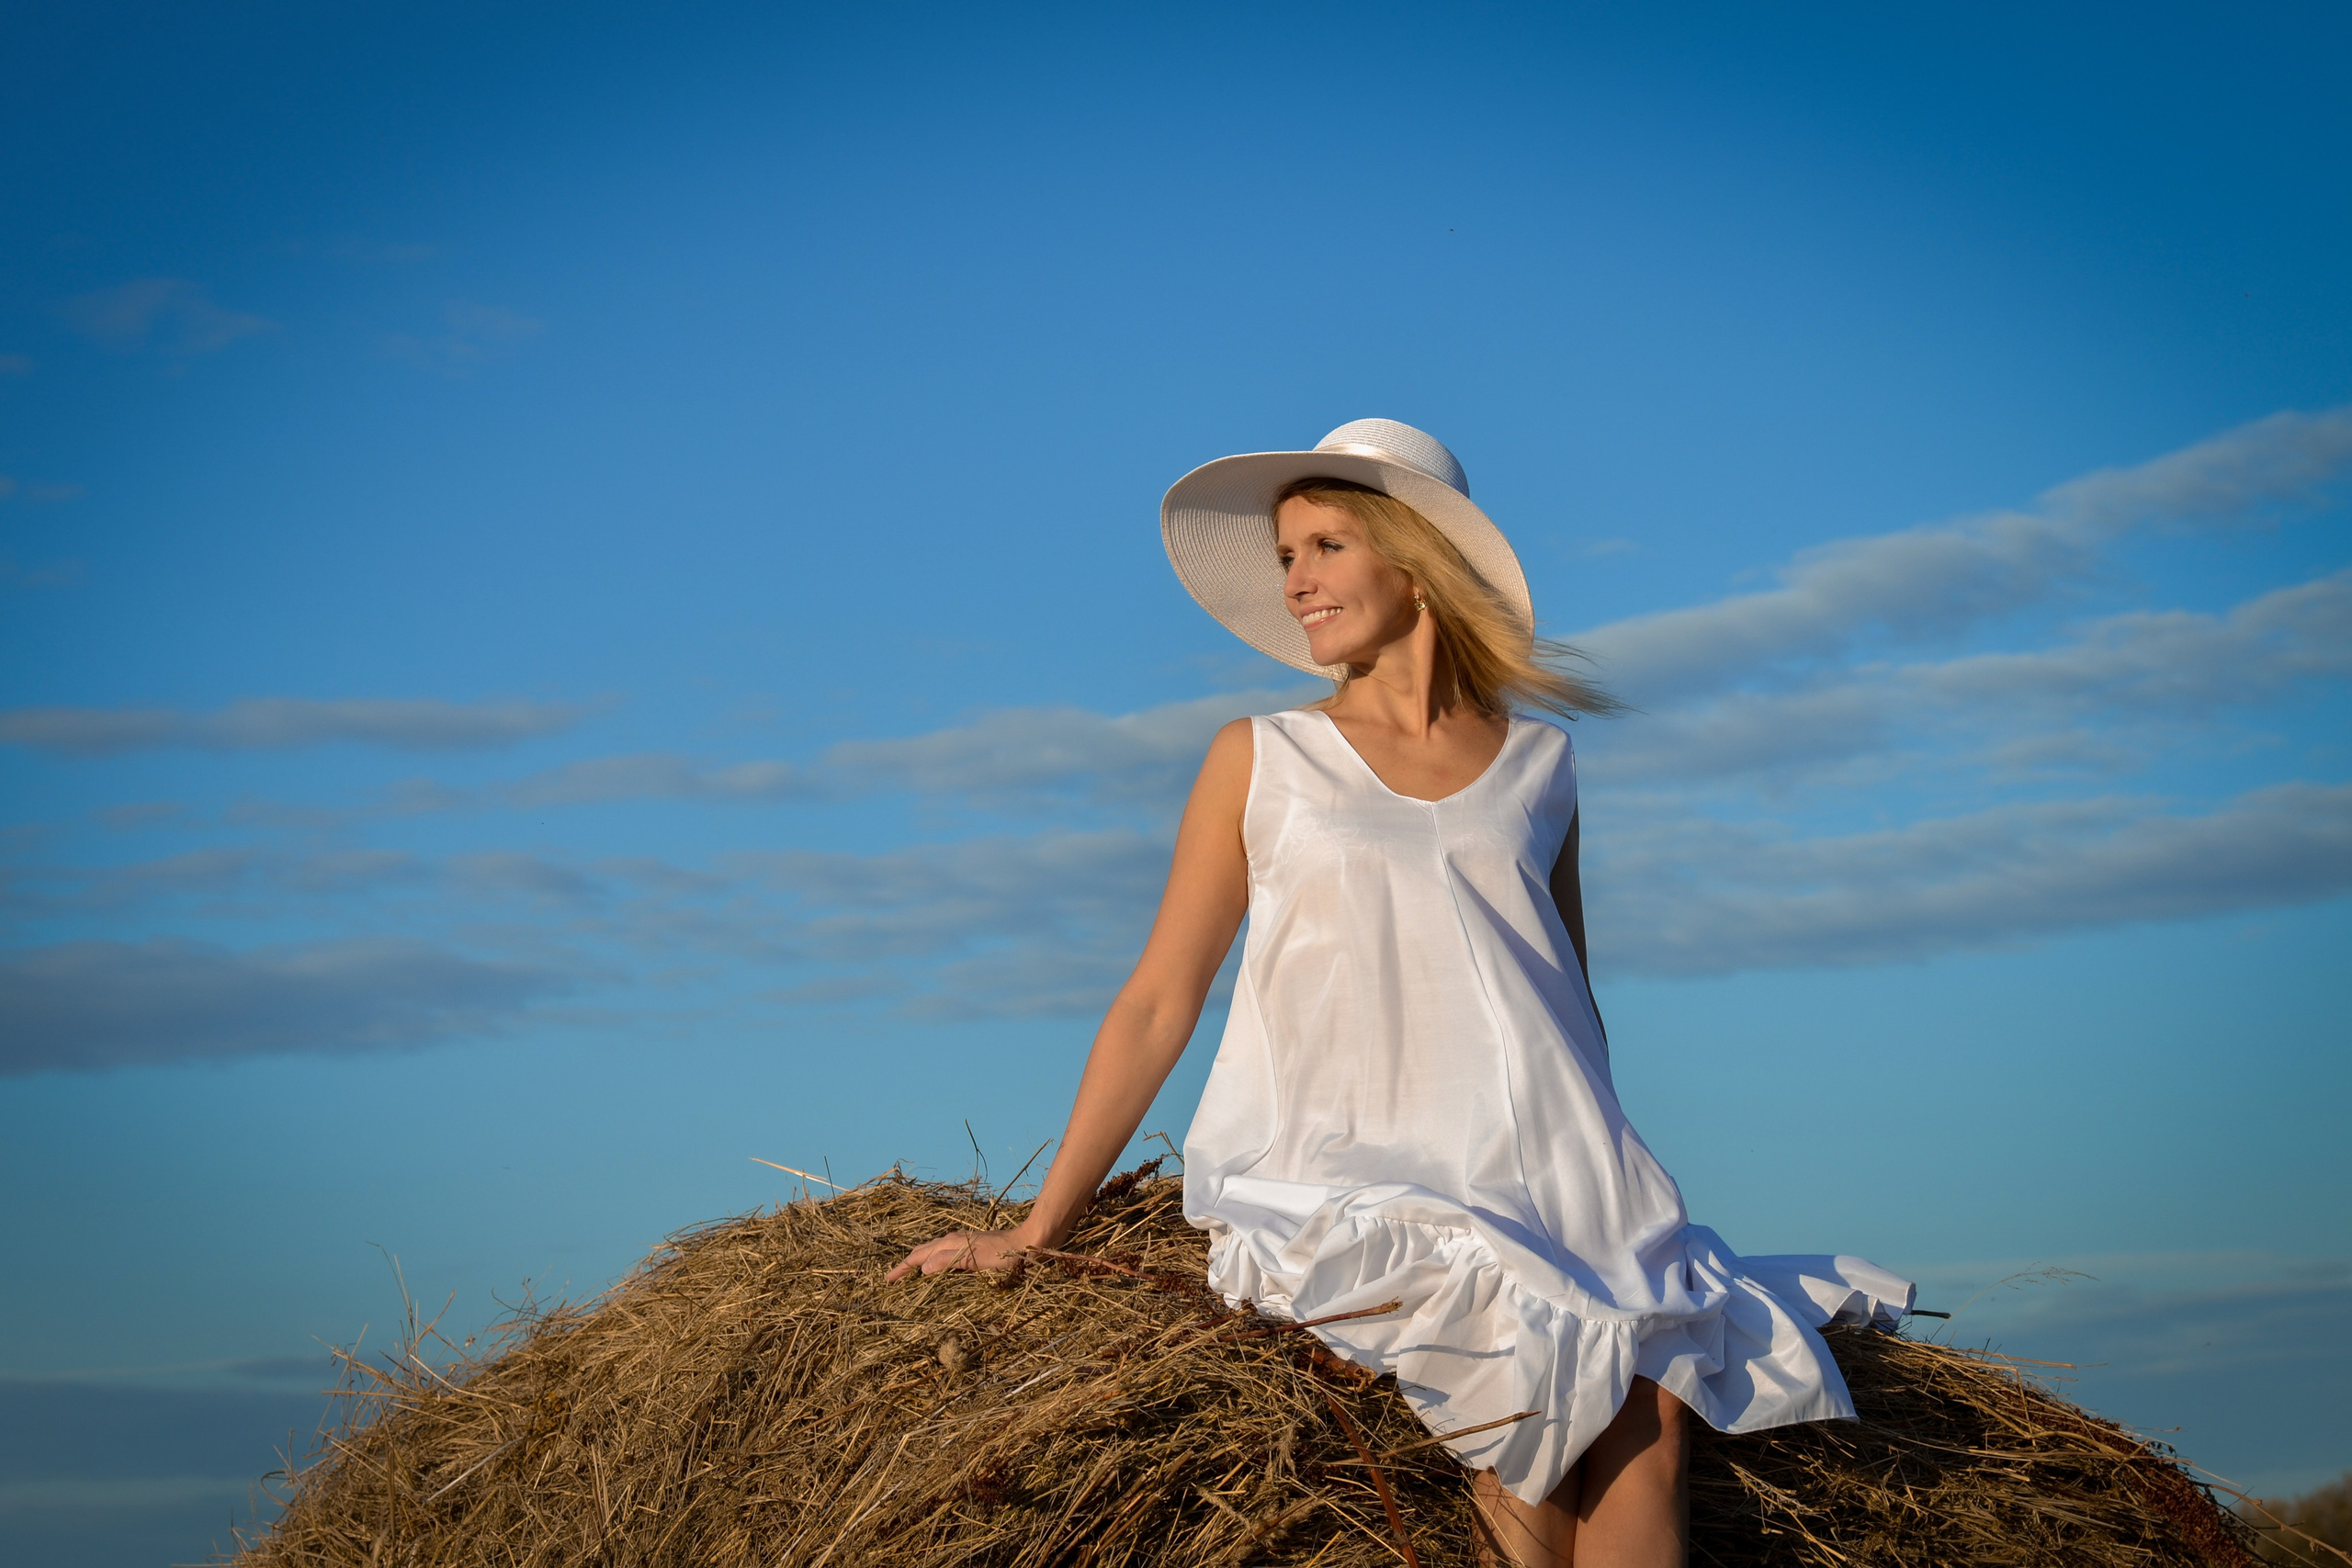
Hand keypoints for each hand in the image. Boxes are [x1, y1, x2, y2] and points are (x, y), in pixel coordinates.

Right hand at [886, 1225, 1037, 1282]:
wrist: (1027, 1242)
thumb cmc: (1003, 1253)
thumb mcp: (974, 1259)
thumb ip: (948, 1262)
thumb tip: (922, 1269)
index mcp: (950, 1243)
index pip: (919, 1256)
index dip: (902, 1268)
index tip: (887, 1280)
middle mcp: (953, 1241)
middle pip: (923, 1252)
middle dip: (907, 1264)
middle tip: (893, 1278)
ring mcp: (962, 1243)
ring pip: (934, 1252)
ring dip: (920, 1262)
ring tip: (910, 1272)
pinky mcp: (972, 1248)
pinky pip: (945, 1255)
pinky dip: (935, 1262)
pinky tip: (939, 1269)